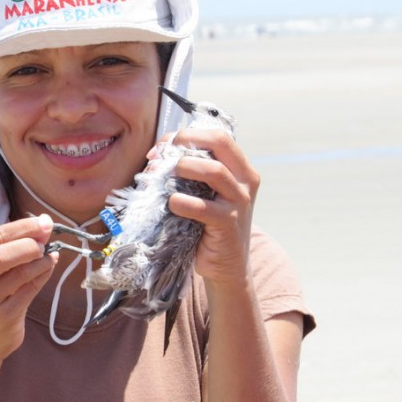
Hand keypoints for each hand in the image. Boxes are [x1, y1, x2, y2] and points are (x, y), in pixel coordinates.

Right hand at [0, 215, 56, 369]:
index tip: (43, 222)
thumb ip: (2, 250)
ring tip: (50, 254)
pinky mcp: (3, 319)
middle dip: (29, 243)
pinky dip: (43, 274)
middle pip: (1, 256)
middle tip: (46, 238)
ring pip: (19, 274)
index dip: (21, 227)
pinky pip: (29, 290)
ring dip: (41, 260)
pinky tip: (49, 267)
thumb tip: (41, 227)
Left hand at [167, 128, 259, 290]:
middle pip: (220, 142)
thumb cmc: (208, 226)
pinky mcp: (229, 224)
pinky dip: (181, 202)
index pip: (218, 136)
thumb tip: (156, 155)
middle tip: (163, 155)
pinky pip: (203, 207)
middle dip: (187, 142)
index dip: (188, 134)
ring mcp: (239, 203)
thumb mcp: (205, 194)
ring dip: (184, 168)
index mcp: (241, 169)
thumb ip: (191, 173)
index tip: (163, 146)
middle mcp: (245, 182)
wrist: (226, 267)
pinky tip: (171, 204)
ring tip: (165, 177)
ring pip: (214, 170)